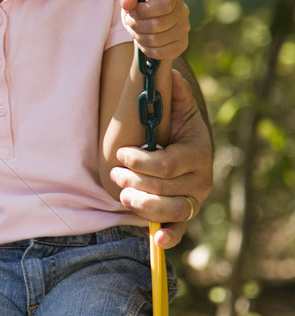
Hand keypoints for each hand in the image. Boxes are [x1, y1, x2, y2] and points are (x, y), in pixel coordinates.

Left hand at [110, 69, 211, 248]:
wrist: (184, 144)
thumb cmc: (175, 124)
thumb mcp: (177, 106)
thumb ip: (173, 92)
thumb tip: (169, 74)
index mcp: (199, 151)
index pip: (168, 164)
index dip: (141, 162)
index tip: (120, 153)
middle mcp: (201, 179)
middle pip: (164, 189)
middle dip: (135, 181)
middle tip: (115, 173)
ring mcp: (194, 199)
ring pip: (169, 210)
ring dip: (142, 204)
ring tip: (122, 194)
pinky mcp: (184, 214)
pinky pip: (179, 230)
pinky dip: (168, 237)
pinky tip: (156, 240)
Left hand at [120, 0, 189, 62]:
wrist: (149, 25)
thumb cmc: (141, 10)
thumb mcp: (132, 2)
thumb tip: (127, 2)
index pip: (163, 5)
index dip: (144, 11)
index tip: (132, 12)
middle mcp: (182, 11)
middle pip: (158, 24)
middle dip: (137, 25)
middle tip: (129, 23)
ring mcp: (184, 29)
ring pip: (157, 40)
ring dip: (139, 37)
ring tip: (135, 32)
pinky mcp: (181, 45)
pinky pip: (159, 52)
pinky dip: (146, 49)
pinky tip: (142, 42)